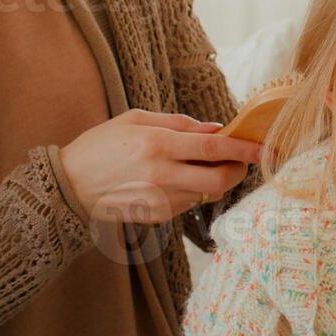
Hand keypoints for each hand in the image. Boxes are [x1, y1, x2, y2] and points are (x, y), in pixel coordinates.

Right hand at [58, 109, 262, 224]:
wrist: (69, 187)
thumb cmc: (101, 145)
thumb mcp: (135, 120)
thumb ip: (178, 123)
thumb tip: (216, 128)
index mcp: (157, 143)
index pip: (214, 146)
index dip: (244, 148)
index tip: (266, 146)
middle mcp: (162, 174)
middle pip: (220, 179)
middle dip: (238, 170)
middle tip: (239, 160)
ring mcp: (161, 199)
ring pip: (207, 191)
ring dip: (215, 178)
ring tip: (200, 164)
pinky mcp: (159, 215)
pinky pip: (190, 201)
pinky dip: (194, 189)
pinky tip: (178, 178)